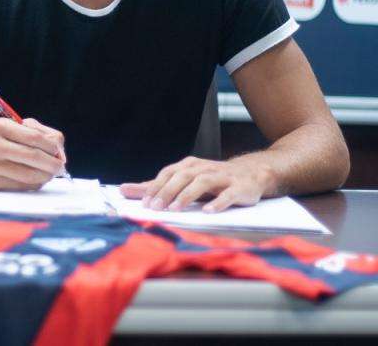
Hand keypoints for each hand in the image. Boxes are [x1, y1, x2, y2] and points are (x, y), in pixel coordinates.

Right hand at [0, 117, 65, 190]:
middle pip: (34, 156)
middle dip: (53, 163)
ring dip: (46, 176)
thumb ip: (36, 132)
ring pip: (30, 174)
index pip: (35, 137)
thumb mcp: (10, 127)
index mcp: (0, 126)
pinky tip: (36, 179)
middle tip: (60, 166)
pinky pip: (22, 185)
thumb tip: (59, 150)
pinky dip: (35, 183)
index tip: (59, 152)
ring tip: (50, 173)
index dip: (53, 146)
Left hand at [119, 156, 271, 212]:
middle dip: (167, 191)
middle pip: (182, 176)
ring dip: (187, 195)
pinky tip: (207, 212)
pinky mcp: (239, 188)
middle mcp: (204, 168)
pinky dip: (217, 203)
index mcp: (189, 166)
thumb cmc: (212, 180)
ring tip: (176, 209)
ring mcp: (222, 177)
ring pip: (202, 183)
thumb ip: (157, 187)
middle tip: (155, 207)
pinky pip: (228, 195)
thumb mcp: (185, 181)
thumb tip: (125, 190)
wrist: (252, 174)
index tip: (143, 202)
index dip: (155, 186)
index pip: (168, 173)